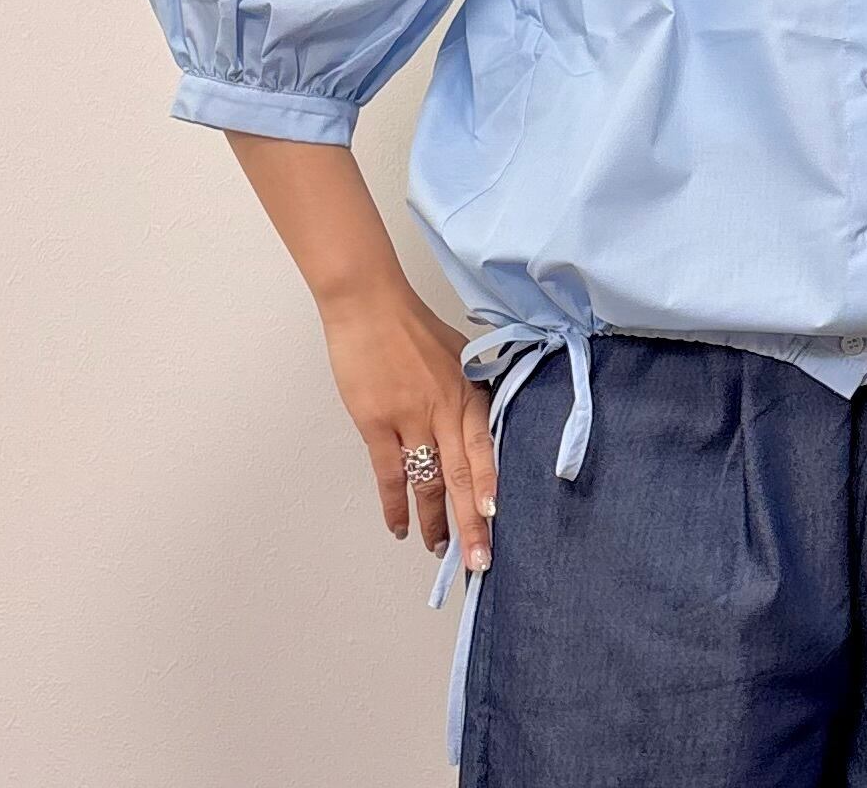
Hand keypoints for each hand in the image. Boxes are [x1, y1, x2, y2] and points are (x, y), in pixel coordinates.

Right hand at [316, 281, 497, 572]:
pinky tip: (398, 527)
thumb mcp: (458, 354)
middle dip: (472, 522)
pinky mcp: (376, 423)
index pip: (486, 447)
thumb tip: (484, 420)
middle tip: (479, 562)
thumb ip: (470, 390)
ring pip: (426, 481)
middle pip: (462, 474)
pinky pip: (388, 474)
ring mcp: (409, 418)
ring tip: (440, 550)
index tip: (498, 519)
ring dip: (432, 520)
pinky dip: (393, 504)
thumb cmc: (413, 326)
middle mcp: (444, 408)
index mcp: (468, 391)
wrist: (369, 305)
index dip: (491, 484)